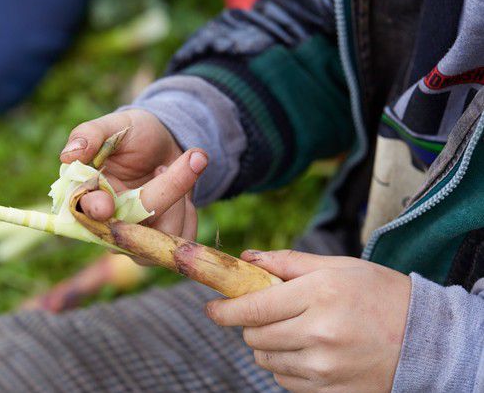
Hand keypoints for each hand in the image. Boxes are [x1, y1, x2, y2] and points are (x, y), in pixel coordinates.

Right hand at [60, 109, 207, 242]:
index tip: (104, 205)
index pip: (82, 208)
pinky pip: (178, 239)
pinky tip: (183, 195)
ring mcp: (131, 237)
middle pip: (128, 226)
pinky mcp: (156, 244)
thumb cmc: (135, 133)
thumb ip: (91, 134)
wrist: (166, 145)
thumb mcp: (116, 125)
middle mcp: (104, 222)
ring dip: (180, 199)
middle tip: (195, 157)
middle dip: (164, 193)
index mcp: (85, 193)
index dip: (93, 208)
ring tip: (176, 166)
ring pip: (156, 238)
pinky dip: (189, 213)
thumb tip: (68, 155)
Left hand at [206, 250, 410, 392]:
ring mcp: (325, 368)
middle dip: (249, 323)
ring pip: (266, 360)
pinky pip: (285, 382)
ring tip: (291, 330)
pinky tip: (305, 351)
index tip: (212, 308)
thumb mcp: (337, 266)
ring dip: (267, 345)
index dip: (224, 309)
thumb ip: (288, 262)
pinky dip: (285, 367)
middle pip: (254, 335)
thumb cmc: (379, 293)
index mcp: (319, 295)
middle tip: (263, 313)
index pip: (253, 307)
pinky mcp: (331, 391)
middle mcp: (319, 333)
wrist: (425, 338)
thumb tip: (247, 258)